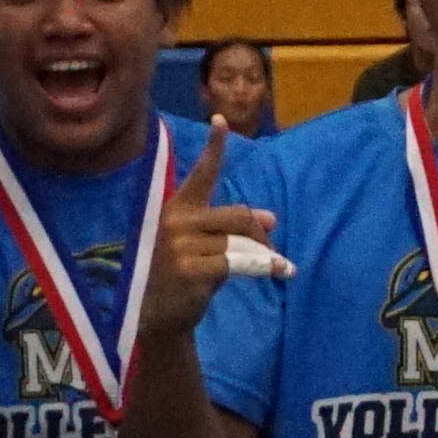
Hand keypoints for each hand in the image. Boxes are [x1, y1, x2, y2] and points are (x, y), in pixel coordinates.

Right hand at [138, 127, 275, 335]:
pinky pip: (239, 262)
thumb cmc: (183, 276)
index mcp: (177, 210)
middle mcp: (176, 222)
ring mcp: (181, 245)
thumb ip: (233, 230)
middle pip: (238, 215)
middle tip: (274, 250)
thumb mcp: (206, 248)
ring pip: (241, 242)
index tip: (221, 121)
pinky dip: (264, 268)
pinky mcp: (190, 268)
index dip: (213, 148)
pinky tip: (279, 272)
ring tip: (279, 267)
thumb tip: (271, 217)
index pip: (199, 175)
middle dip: (260, 233)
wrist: (158, 316)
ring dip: (264, 256)